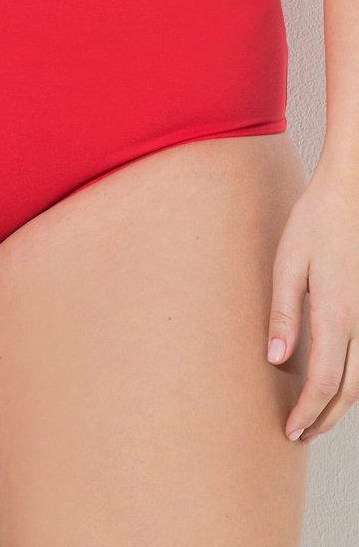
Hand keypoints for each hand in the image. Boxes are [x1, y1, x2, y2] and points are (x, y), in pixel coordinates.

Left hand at [266, 154, 358, 443]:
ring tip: (316, 414)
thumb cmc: (314, 223)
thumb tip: (276, 360)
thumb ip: (283, 314)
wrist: (350, 193)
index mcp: (336, 313)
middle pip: (349, 390)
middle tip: (300, 434)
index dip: (308, 412)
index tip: (290, 431)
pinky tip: (336, 380)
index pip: (323, 382)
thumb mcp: (287, 264)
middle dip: (325, 417)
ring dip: (341, 402)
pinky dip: (354, 380)